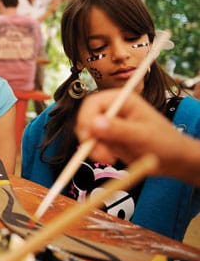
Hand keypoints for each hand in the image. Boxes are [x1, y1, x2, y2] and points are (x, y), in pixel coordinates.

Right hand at [75, 90, 191, 177]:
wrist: (174, 160)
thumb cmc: (165, 143)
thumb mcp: (143, 135)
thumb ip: (119, 129)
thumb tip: (94, 124)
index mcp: (122, 100)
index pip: (94, 103)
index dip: (86, 118)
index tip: (88, 135)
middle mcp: (112, 110)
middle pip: (86, 118)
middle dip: (88, 136)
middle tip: (97, 152)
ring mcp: (109, 125)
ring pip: (87, 133)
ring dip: (92, 148)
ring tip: (109, 159)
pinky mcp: (107, 138)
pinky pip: (93, 144)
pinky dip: (96, 153)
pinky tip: (111, 158)